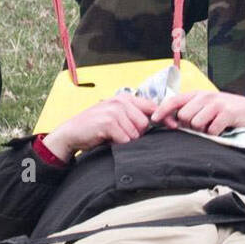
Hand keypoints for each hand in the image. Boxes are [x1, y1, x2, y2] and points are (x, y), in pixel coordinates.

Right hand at [42, 92, 157, 161]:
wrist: (71, 133)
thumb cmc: (95, 128)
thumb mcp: (116, 117)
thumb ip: (133, 116)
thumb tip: (158, 123)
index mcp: (124, 98)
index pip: (151, 106)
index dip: (163, 117)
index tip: (173, 126)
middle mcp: (120, 101)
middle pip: (145, 123)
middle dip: (137, 134)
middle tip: (121, 135)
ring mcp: (114, 111)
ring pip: (135, 133)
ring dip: (126, 140)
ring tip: (113, 137)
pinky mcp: (108, 122)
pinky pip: (125, 139)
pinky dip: (118, 144)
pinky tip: (108, 140)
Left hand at [149, 89, 244, 135]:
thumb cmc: (227, 112)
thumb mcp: (208, 107)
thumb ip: (192, 111)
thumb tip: (173, 123)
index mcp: (198, 95)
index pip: (174, 100)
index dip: (162, 110)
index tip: (154, 120)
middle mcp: (205, 96)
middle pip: (184, 116)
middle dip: (190, 125)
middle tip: (203, 125)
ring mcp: (216, 103)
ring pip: (196, 123)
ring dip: (203, 130)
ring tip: (213, 126)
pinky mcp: (227, 113)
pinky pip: (211, 129)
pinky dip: (215, 133)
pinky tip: (222, 128)